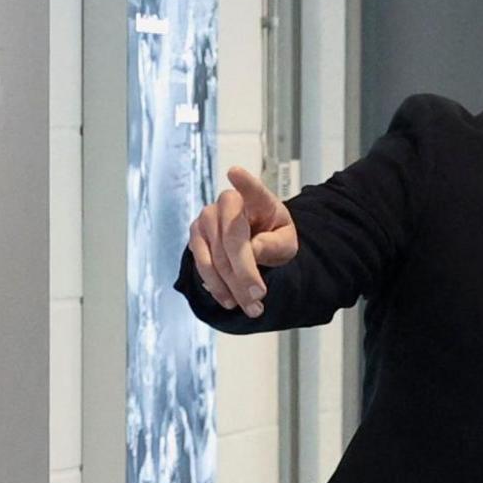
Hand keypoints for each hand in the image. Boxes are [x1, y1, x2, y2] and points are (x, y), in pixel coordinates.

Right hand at [188, 165, 301, 312]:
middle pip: (232, 239)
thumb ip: (274, 244)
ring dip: (232, 287)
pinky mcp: (196, 236)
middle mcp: (227, 202)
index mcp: (257, 198)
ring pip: (216, 257)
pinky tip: (230, 301)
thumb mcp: (286, 242)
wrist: (254, 240)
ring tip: (252, 308)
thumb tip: (252, 250)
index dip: (244, 182)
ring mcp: (207, 218)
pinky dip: (217, 287)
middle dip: (245, 273)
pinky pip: (203, 265)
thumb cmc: (272, 236)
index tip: (235, 173)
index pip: (251, 188)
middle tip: (259, 298)